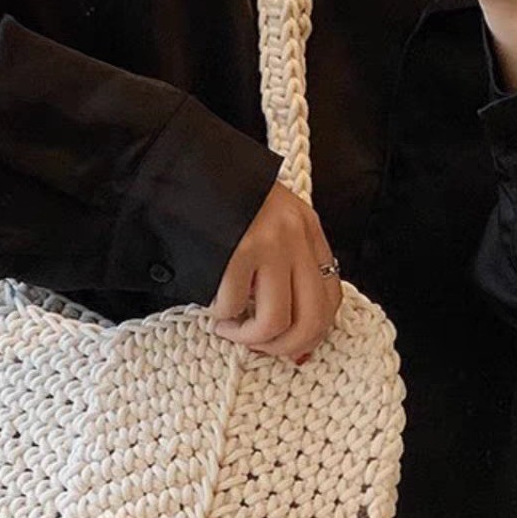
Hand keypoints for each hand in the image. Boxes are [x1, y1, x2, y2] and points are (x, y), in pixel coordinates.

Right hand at [208, 181, 342, 364]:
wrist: (186, 169)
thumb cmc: (222, 201)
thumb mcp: (269, 222)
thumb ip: (282, 262)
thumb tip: (284, 328)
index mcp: (307, 230)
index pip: (331, 297)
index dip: (312, 333)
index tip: (288, 346)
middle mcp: (296, 237)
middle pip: (310, 319)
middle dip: (282, 348)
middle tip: (256, 347)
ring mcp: (269, 244)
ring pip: (274, 322)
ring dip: (247, 337)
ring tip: (228, 328)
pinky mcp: (237, 251)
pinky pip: (234, 306)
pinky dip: (221, 315)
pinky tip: (212, 305)